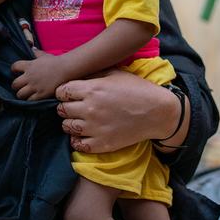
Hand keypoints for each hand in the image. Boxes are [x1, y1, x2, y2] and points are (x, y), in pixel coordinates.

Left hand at [11, 49, 72, 100]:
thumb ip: (36, 53)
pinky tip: (34, 98)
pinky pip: (30, 100)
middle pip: (14, 84)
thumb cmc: (56, 62)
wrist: (67, 69)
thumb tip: (32, 48)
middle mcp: (30, 76)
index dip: (14, 70)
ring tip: (26, 94)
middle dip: (16, 86)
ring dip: (22, 95)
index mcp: (29, 65)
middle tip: (21, 86)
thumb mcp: (44, 55)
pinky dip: (30, 100)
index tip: (16, 72)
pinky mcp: (41, 94)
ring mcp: (35, 86)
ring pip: (20, 94)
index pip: (14, 67)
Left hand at [54, 69, 183, 153]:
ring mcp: (95, 128)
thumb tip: (76, 76)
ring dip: (71, 123)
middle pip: (61, 109)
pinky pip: (77, 145)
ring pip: (66, 127)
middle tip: (76, 107)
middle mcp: (90, 109)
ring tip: (80, 120)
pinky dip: (78, 140)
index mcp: (92, 89)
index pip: (61, 91)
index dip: (64, 92)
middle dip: (66, 107)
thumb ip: (93, 75)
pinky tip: (85, 134)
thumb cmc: (138, 89)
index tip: (71, 94)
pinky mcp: (101, 144)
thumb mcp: (115, 74)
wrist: (158, 112)